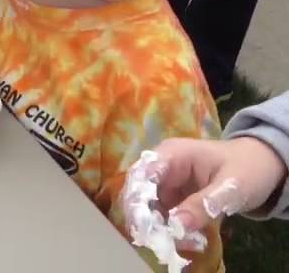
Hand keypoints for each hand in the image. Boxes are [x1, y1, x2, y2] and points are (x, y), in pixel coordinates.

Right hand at [132, 137, 287, 233]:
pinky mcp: (172, 196)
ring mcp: (165, 182)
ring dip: (156, 226)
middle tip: (157, 241)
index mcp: (172, 154)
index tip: (143, 226)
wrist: (262, 166)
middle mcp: (161, 167)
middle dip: (143, 217)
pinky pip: (161, 214)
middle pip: (137, 192)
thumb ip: (204, 204)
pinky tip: (182, 240)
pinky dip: (168, 228)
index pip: (142, 175)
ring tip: (174, 242)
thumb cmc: (247, 168)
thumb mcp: (231, 187)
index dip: (136, 199)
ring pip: (146, 206)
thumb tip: (177, 225)